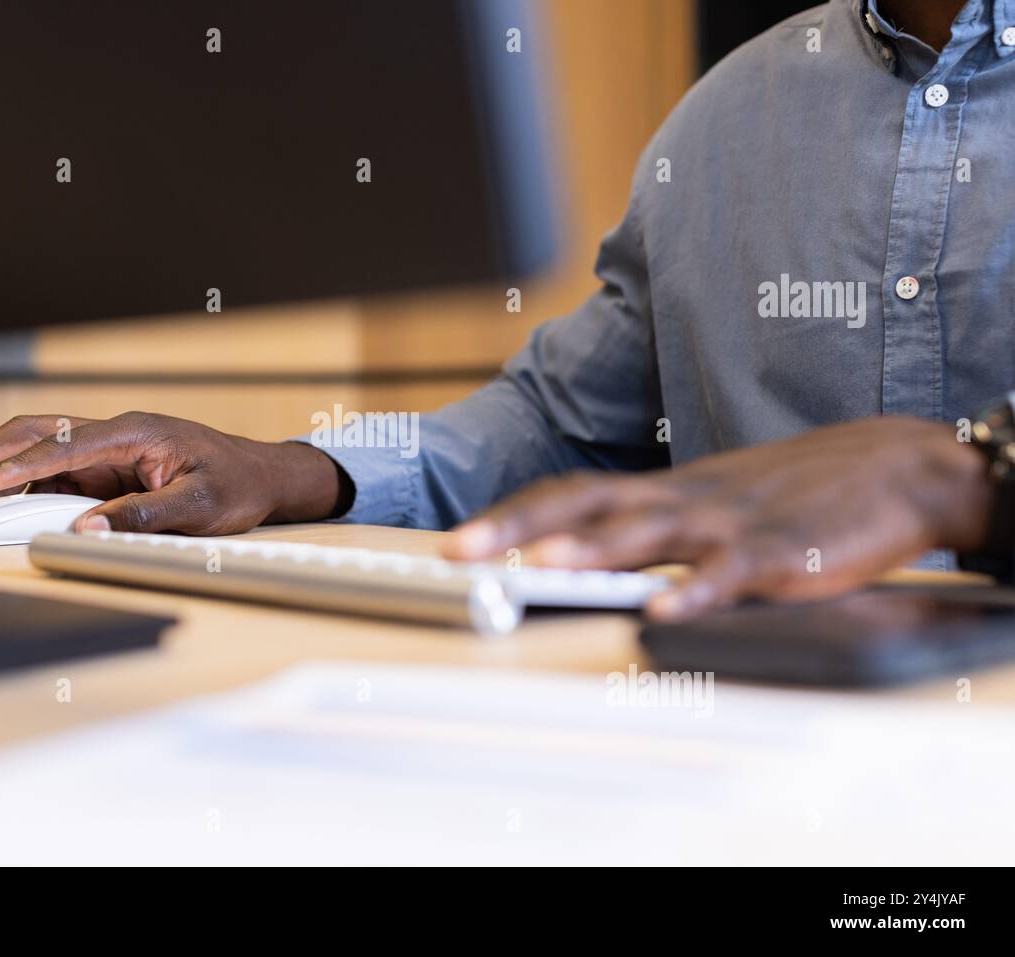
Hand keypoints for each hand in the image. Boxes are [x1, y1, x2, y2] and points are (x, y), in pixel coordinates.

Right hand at [0, 412, 348, 533]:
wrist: (264, 475)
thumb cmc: (237, 485)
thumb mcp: (199, 506)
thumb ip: (143, 516)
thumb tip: (87, 529)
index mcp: (136, 432)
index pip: (65, 445)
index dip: (20, 466)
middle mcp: (117, 434)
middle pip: (38, 433)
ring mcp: (111, 449)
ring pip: (41, 448)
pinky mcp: (110, 468)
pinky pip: (58, 472)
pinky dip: (26, 486)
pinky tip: (4, 507)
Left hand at [443, 417, 993, 619]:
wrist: (899, 469)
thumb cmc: (797, 492)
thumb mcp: (716, 504)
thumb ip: (660, 529)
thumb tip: (595, 557)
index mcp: (667, 491)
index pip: (574, 496)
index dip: (513, 516)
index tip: (460, 540)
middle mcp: (685, 499)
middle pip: (588, 505)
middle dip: (519, 527)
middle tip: (461, 551)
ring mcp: (731, 522)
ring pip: (650, 531)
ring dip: (593, 550)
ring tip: (542, 568)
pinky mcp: (783, 552)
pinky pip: (731, 573)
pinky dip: (695, 591)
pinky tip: (664, 611)